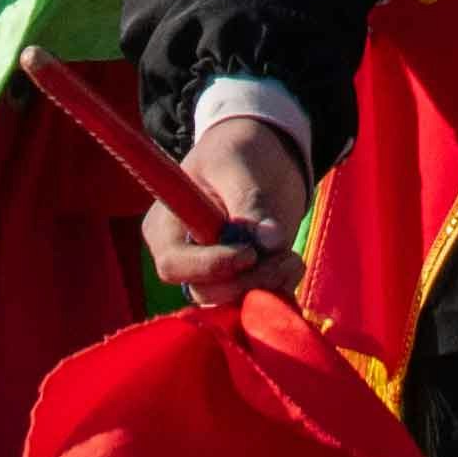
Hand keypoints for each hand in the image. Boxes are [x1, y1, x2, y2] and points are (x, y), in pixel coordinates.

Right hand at [149, 106, 311, 301]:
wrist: (260, 156)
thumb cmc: (235, 153)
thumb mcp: (237, 166)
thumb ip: (250, 201)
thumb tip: (270, 240)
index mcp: (166, 228)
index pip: (174, 264)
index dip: (211, 266)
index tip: (249, 252)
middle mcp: (185, 258)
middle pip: (205, 292)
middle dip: (248, 281)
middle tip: (282, 257)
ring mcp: (213, 275)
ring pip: (233, 303)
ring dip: (268, 287)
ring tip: (291, 258)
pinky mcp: (242, 281)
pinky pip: (256, 301)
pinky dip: (279, 289)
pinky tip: (292, 263)